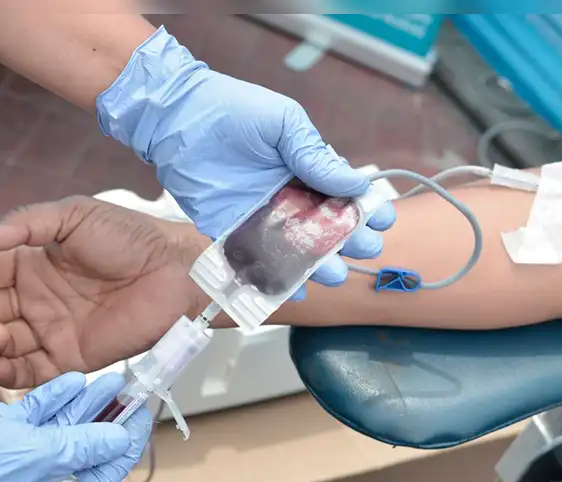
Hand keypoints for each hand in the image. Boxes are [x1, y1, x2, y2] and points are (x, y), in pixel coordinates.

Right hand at [0, 197, 204, 388]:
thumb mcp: (74, 216)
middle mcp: (34, 298)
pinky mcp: (71, 359)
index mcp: (30, 262)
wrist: (174, 273)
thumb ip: (25, 224)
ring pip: (4, 342)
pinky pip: (33, 372)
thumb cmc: (128, 238)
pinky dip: (11, 373)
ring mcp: (50, 330)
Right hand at [0, 371, 151, 481]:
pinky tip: (74, 379)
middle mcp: (33, 480)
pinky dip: (54, 397)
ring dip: (86, 403)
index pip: (96, 479)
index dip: (121, 449)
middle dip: (107, 421)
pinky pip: (36, 412)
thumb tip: (118, 440)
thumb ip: (80, 446)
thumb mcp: (34, 457)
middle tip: (133, 394)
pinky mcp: (1, 428)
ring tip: (113, 378)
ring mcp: (16, 452)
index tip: (141, 421)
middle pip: (82, 449)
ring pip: (61, 426)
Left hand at [97, 26, 395, 295]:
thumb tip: (355, 183)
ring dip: (316, 264)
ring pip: (295, 248)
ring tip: (332, 274)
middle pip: (325, 227)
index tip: (381, 220)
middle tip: (363, 251)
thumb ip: (314, 155)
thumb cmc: (234, 111)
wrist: (179, 117)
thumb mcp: (283, 125)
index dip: (365, 208)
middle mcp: (288, 196)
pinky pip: (256, 259)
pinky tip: (293, 289)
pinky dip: (273, 276)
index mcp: (306, 169)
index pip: (343, 194)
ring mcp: (261, 216)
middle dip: (348, 241)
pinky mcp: (231, 230)